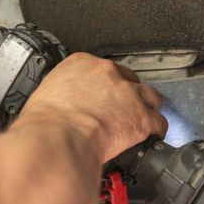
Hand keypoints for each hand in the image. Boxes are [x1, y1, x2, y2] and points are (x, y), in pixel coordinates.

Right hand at [14, 52, 167, 161]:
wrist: (58, 139)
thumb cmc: (45, 123)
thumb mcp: (44, 96)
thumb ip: (59, 95)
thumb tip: (58, 107)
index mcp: (80, 64)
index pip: (100, 68)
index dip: (104, 84)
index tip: (102, 94)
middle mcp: (107, 73)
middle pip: (128, 79)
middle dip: (126, 94)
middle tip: (120, 109)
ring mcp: (128, 94)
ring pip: (149, 96)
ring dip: (146, 108)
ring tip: (140, 120)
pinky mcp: (141, 117)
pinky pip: (158, 122)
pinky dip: (155, 130)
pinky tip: (150, 137)